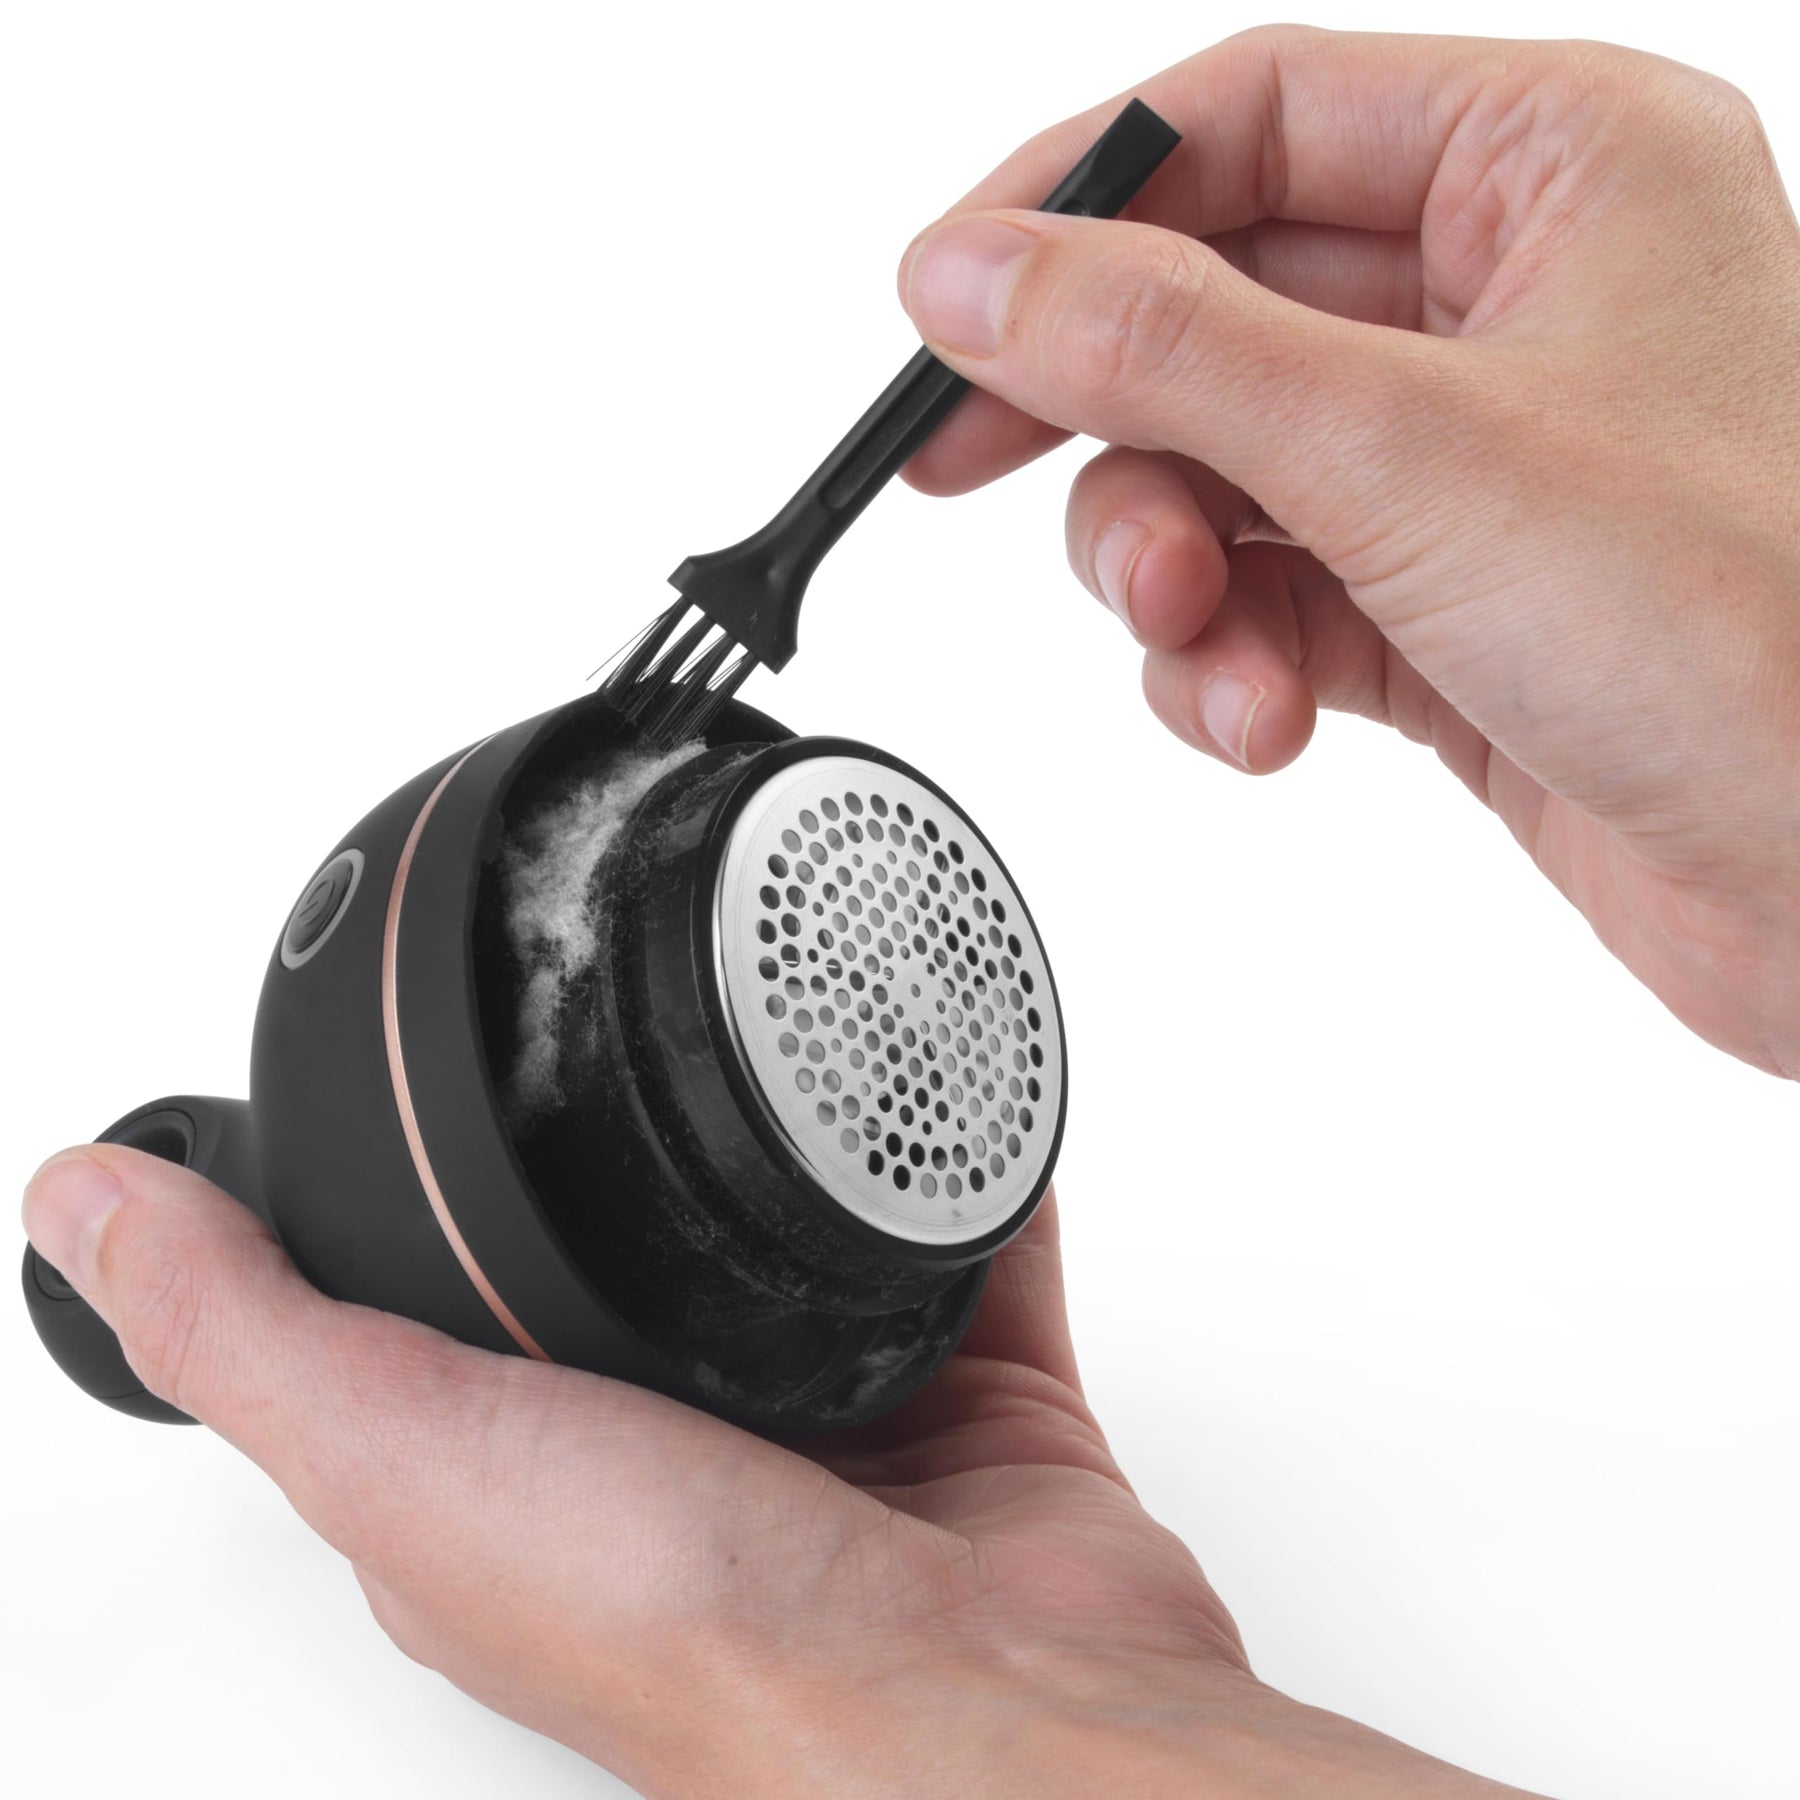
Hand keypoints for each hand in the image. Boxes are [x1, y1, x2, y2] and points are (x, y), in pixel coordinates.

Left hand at [23, 1146, 1539, 1796]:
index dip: (376, 1207)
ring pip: (781, 1233)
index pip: (407, 1311)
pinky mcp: (956, 1382)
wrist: (988, 1696)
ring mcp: (817, 1411)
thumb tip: (81, 1207)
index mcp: (502, 1475)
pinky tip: (934, 1084)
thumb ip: (245, 1323)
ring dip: (771, 1140)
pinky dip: (950, 1166)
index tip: (372, 1095)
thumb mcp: (404, 1454)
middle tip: (579, 1017)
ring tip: (753, 1024)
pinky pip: (951, 1238)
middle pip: (608, 1253)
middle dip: (594, 1142)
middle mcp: (656, 1442)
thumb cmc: (709, 1639)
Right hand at [898, 27, 1799, 1079]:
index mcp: (1553, 171)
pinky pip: (1268, 600)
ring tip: (1201, 639)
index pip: (1252, 119)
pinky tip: (1260, 719)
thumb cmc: (1755, 638)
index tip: (946, 303)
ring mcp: (1470, 470)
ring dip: (1172, 572)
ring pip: (1223, 475)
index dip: (1078, 204)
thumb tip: (970, 273)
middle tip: (963, 468)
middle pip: (1213, 311)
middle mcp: (1511, 305)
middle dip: (1108, 420)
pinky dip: (1230, 663)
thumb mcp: (1406, 454)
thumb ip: (1167, 351)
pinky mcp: (1442, 612)